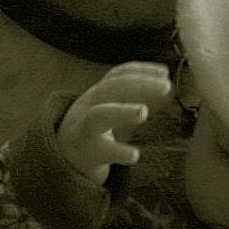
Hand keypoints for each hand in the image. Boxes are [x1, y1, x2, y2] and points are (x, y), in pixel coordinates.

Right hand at [57, 62, 171, 184]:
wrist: (60, 158)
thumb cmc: (92, 127)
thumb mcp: (105, 103)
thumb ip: (128, 90)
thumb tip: (163, 73)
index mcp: (97, 95)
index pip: (117, 75)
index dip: (141, 70)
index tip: (165, 72)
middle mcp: (89, 107)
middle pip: (110, 88)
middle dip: (139, 84)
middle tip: (167, 87)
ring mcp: (85, 130)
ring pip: (98, 116)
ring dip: (121, 111)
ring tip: (143, 111)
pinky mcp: (86, 154)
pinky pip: (101, 151)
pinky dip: (118, 152)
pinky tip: (134, 155)